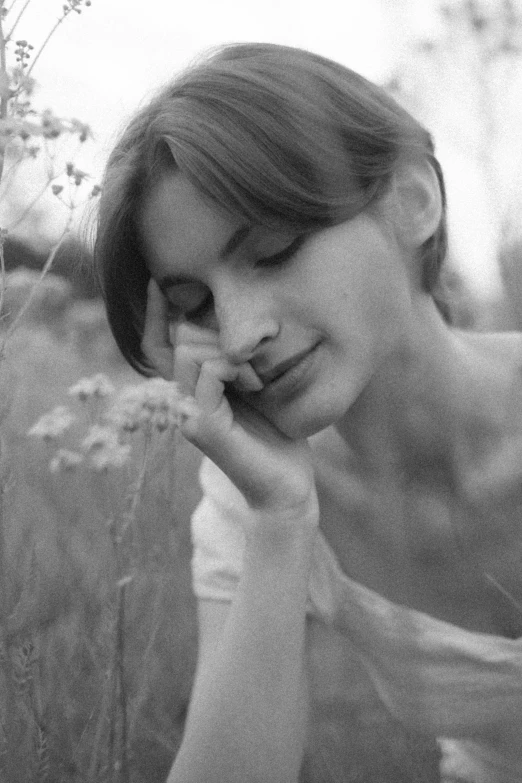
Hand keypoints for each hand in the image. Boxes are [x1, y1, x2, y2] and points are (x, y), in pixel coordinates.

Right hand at [142, 280, 318, 524]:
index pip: (157, 345)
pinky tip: (254, 385)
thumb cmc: (276, 434)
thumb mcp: (255, 384)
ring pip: (190, 351)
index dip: (153, 313)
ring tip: (256, 378)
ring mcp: (187, 414)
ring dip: (230, 353)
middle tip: (253, 364)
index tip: (156, 282)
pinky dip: (235, 368)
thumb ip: (234, 358)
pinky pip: (209, 372)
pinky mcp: (202, 426)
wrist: (286, 485)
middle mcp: (179, 401)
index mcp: (188, 391)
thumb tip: (227, 315)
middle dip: (218, 335)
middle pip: (179, 339)